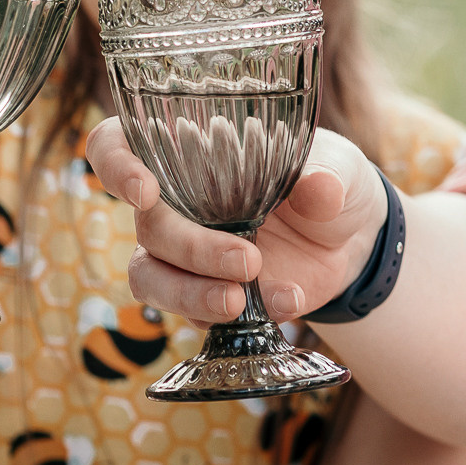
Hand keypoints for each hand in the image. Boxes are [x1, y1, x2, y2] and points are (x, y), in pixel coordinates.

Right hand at [83, 116, 385, 323]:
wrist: (351, 241)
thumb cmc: (328, 180)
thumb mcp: (337, 167)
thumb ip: (325, 174)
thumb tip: (318, 189)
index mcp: (188, 152)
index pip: (116, 146)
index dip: (114, 165)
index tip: (144, 190)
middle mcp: (173, 203)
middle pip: (148, 227)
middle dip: (191, 249)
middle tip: (248, 260)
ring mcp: (184, 255)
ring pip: (150, 279)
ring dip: (190, 295)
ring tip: (239, 302)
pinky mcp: (207, 296)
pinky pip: (198, 314)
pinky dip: (238, 318)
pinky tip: (286, 303)